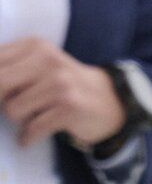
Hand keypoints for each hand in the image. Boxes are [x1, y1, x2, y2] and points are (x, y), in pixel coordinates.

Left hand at [0, 38, 125, 147]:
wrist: (108, 100)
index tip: (1, 97)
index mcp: (34, 46)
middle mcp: (48, 60)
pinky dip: (28, 137)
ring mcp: (61, 83)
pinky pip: (32, 128)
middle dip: (0, 102)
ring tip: (33, 116)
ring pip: (12, 110)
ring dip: (19, 120)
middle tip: (11, 107)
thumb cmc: (61, 85)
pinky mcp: (70, 107)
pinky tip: (34, 134)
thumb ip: (6, 70)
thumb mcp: (35, 67)